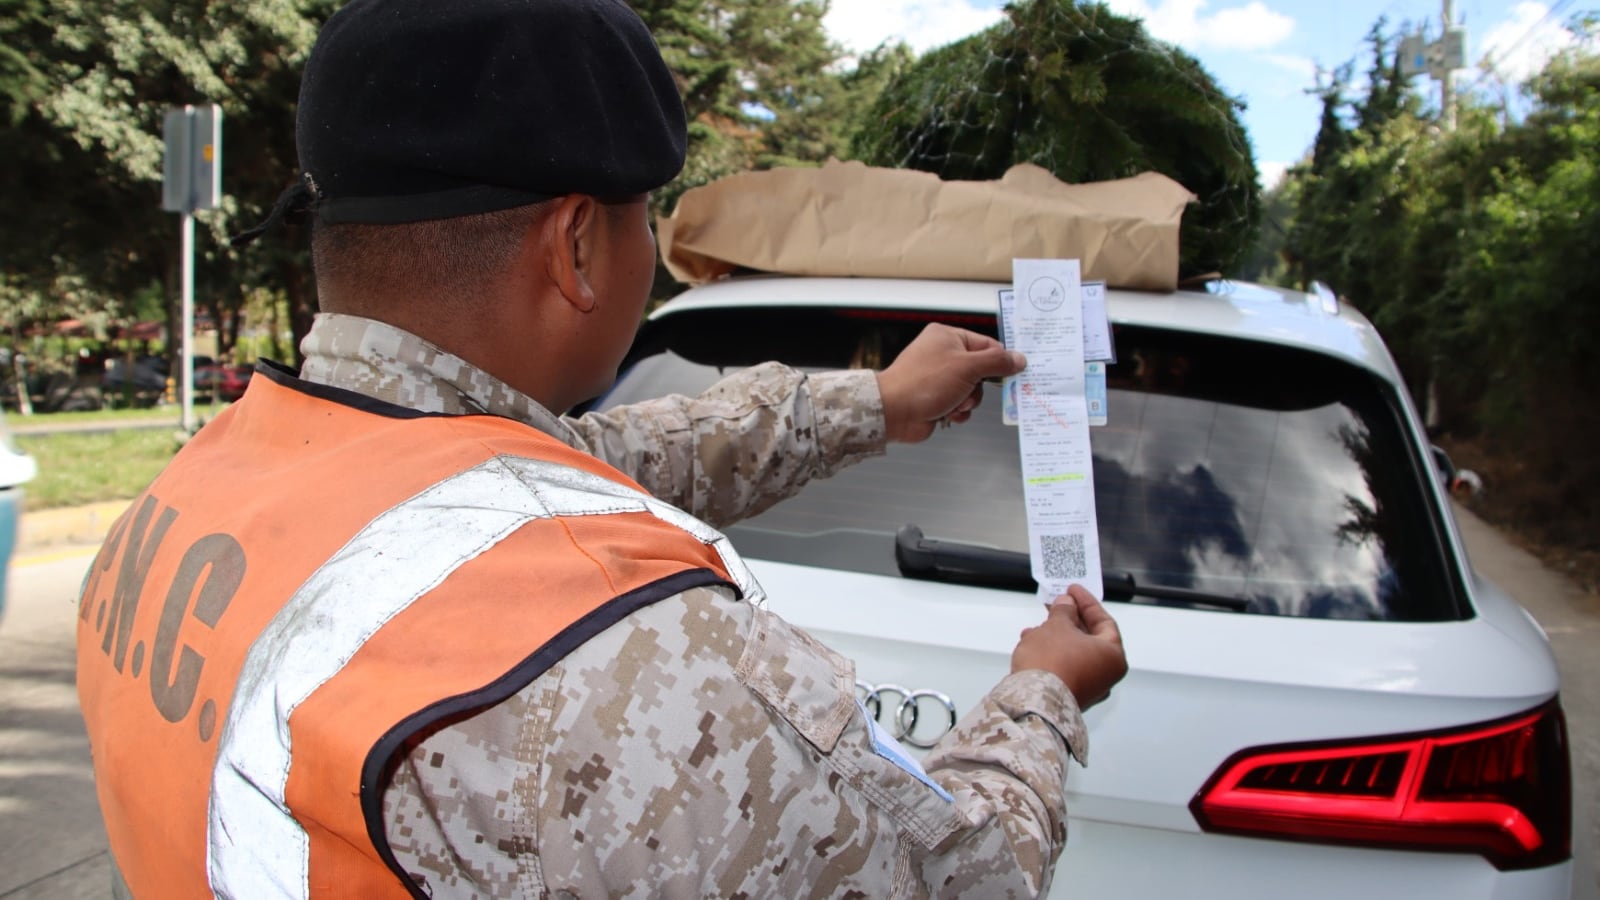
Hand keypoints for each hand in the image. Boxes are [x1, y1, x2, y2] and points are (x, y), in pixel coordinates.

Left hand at [876, 323, 1025, 443]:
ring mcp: (939, 377)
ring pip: (973, 390)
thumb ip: (996, 362)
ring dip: (968, 401)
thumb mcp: (967, 367)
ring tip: (953, 403)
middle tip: (968, 391)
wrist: (894, 411)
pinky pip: (961, 404)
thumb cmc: (925, 382)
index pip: (987, 345)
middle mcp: (943, 353)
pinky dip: (958, 411)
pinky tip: (947, 413)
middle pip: (981, 370)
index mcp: (948, 336)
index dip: (999, 361)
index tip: (1012, 374)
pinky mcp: (937, 397)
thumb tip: (1019, 359)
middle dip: (978, 387)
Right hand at [1011, 585, 1126, 708]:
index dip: (1087, 603)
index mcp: (1113, 656)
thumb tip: (1066, 605)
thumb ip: (1064, 611)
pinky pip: (1064, 667)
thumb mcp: (1058, 625)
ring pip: (1074, 653)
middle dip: (1070, 619)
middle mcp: (1105, 675)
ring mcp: (1088, 688)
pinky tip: (1033, 644)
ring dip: (1056, 636)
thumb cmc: (1053, 663)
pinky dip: (1051, 653)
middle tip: (1057, 604)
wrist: (1034, 701)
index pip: (1105, 622)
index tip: (1073, 591)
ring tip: (1038, 626)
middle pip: (1090, 638)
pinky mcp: (1069, 695)